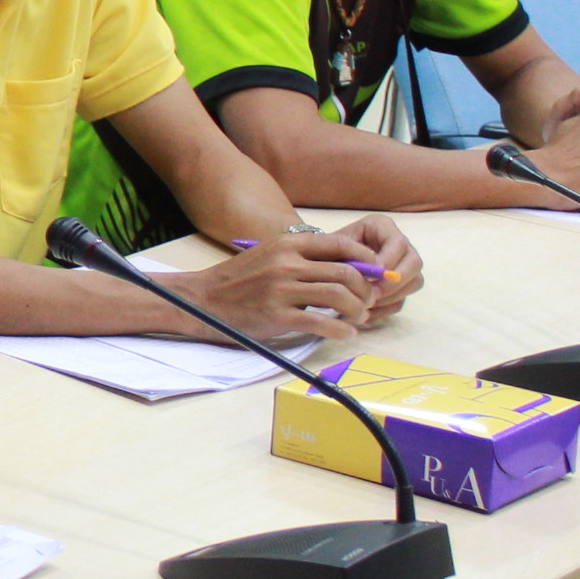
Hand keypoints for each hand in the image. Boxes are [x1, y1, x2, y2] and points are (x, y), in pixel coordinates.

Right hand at [165, 230, 382, 344]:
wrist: (204, 299)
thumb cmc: (241, 279)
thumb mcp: (271, 256)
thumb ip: (304, 258)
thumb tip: (348, 266)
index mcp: (288, 245)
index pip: (342, 245)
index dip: (366, 260)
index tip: (375, 273)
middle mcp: (287, 264)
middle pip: (346, 273)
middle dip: (366, 290)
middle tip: (367, 302)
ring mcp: (282, 290)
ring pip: (338, 297)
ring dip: (357, 310)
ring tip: (357, 318)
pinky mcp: (277, 316)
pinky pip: (321, 323)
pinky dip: (341, 330)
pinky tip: (345, 333)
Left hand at [332, 214, 420, 326]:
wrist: (317, 264)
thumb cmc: (323, 252)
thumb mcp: (333, 249)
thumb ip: (352, 256)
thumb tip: (373, 276)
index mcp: (382, 227)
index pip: (399, 243)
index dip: (389, 261)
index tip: (371, 276)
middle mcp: (399, 244)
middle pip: (415, 263)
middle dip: (395, 282)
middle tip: (372, 294)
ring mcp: (402, 266)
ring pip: (414, 283)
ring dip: (390, 297)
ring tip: (366, 303)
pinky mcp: (398, 287)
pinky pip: (401, 300)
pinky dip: (384, 309)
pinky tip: (364, 312)